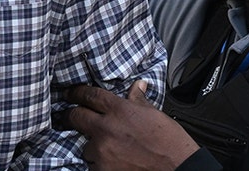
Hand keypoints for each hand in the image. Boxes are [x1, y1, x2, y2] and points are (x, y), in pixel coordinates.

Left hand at [62, 81, 199, 169]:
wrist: (178, 168)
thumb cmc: (169, 142)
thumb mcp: (154, 114)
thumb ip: (138, 100)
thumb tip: (138, 85)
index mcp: (120, 110)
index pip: (90, 95)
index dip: (77, 93)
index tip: (70, 93)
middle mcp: (107, 128)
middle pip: (76, 116)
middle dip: (72, 115)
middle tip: (71, 116)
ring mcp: (102, 151)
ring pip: (85, 145)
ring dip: (93, 145)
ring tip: (109, 148)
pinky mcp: (102, 170)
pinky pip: (93, 164)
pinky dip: (100, 163)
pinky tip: (114, 161)